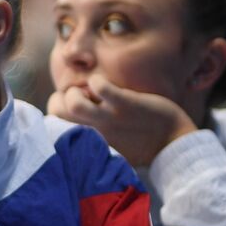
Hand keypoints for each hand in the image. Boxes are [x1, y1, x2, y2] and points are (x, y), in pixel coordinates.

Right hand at [46, 75, 197, 166]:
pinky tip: (102, 83)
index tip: (69, 110)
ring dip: (75, 92)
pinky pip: (101, 88)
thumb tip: (72, 120)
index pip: (54, 126)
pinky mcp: (125, 105)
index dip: (56, 113)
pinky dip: (97, 81)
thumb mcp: (107, 144)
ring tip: (88, 91)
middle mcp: (94, 131)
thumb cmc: (138, 143)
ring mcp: (109, 118)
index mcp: (88, 141)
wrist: (171, 143)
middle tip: (78, 97)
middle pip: (57, 112)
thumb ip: (89, 134)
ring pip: (73, 103)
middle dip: (61, 99)